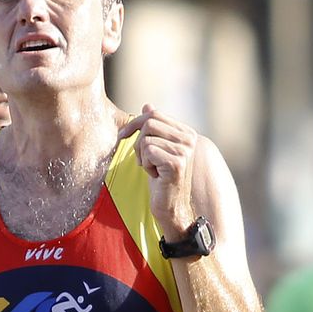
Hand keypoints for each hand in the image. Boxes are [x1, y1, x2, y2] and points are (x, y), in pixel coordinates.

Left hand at [120, 105, 200, 235]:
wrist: (170, 206)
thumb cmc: (161, 179)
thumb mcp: (156, 150)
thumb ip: (155, 128)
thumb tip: (147, 105)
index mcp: (186, 133)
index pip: (155, 114)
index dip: (135, 124)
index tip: (123, 136)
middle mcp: (189, 139)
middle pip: (149, 123)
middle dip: (137, 141)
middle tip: (142, 160)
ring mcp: (185, 151)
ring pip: (146, 138)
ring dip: (142, 156)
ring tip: (152, 169)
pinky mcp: (177, 163)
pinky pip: (148, 151)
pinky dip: (145, 165)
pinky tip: (155, 175)